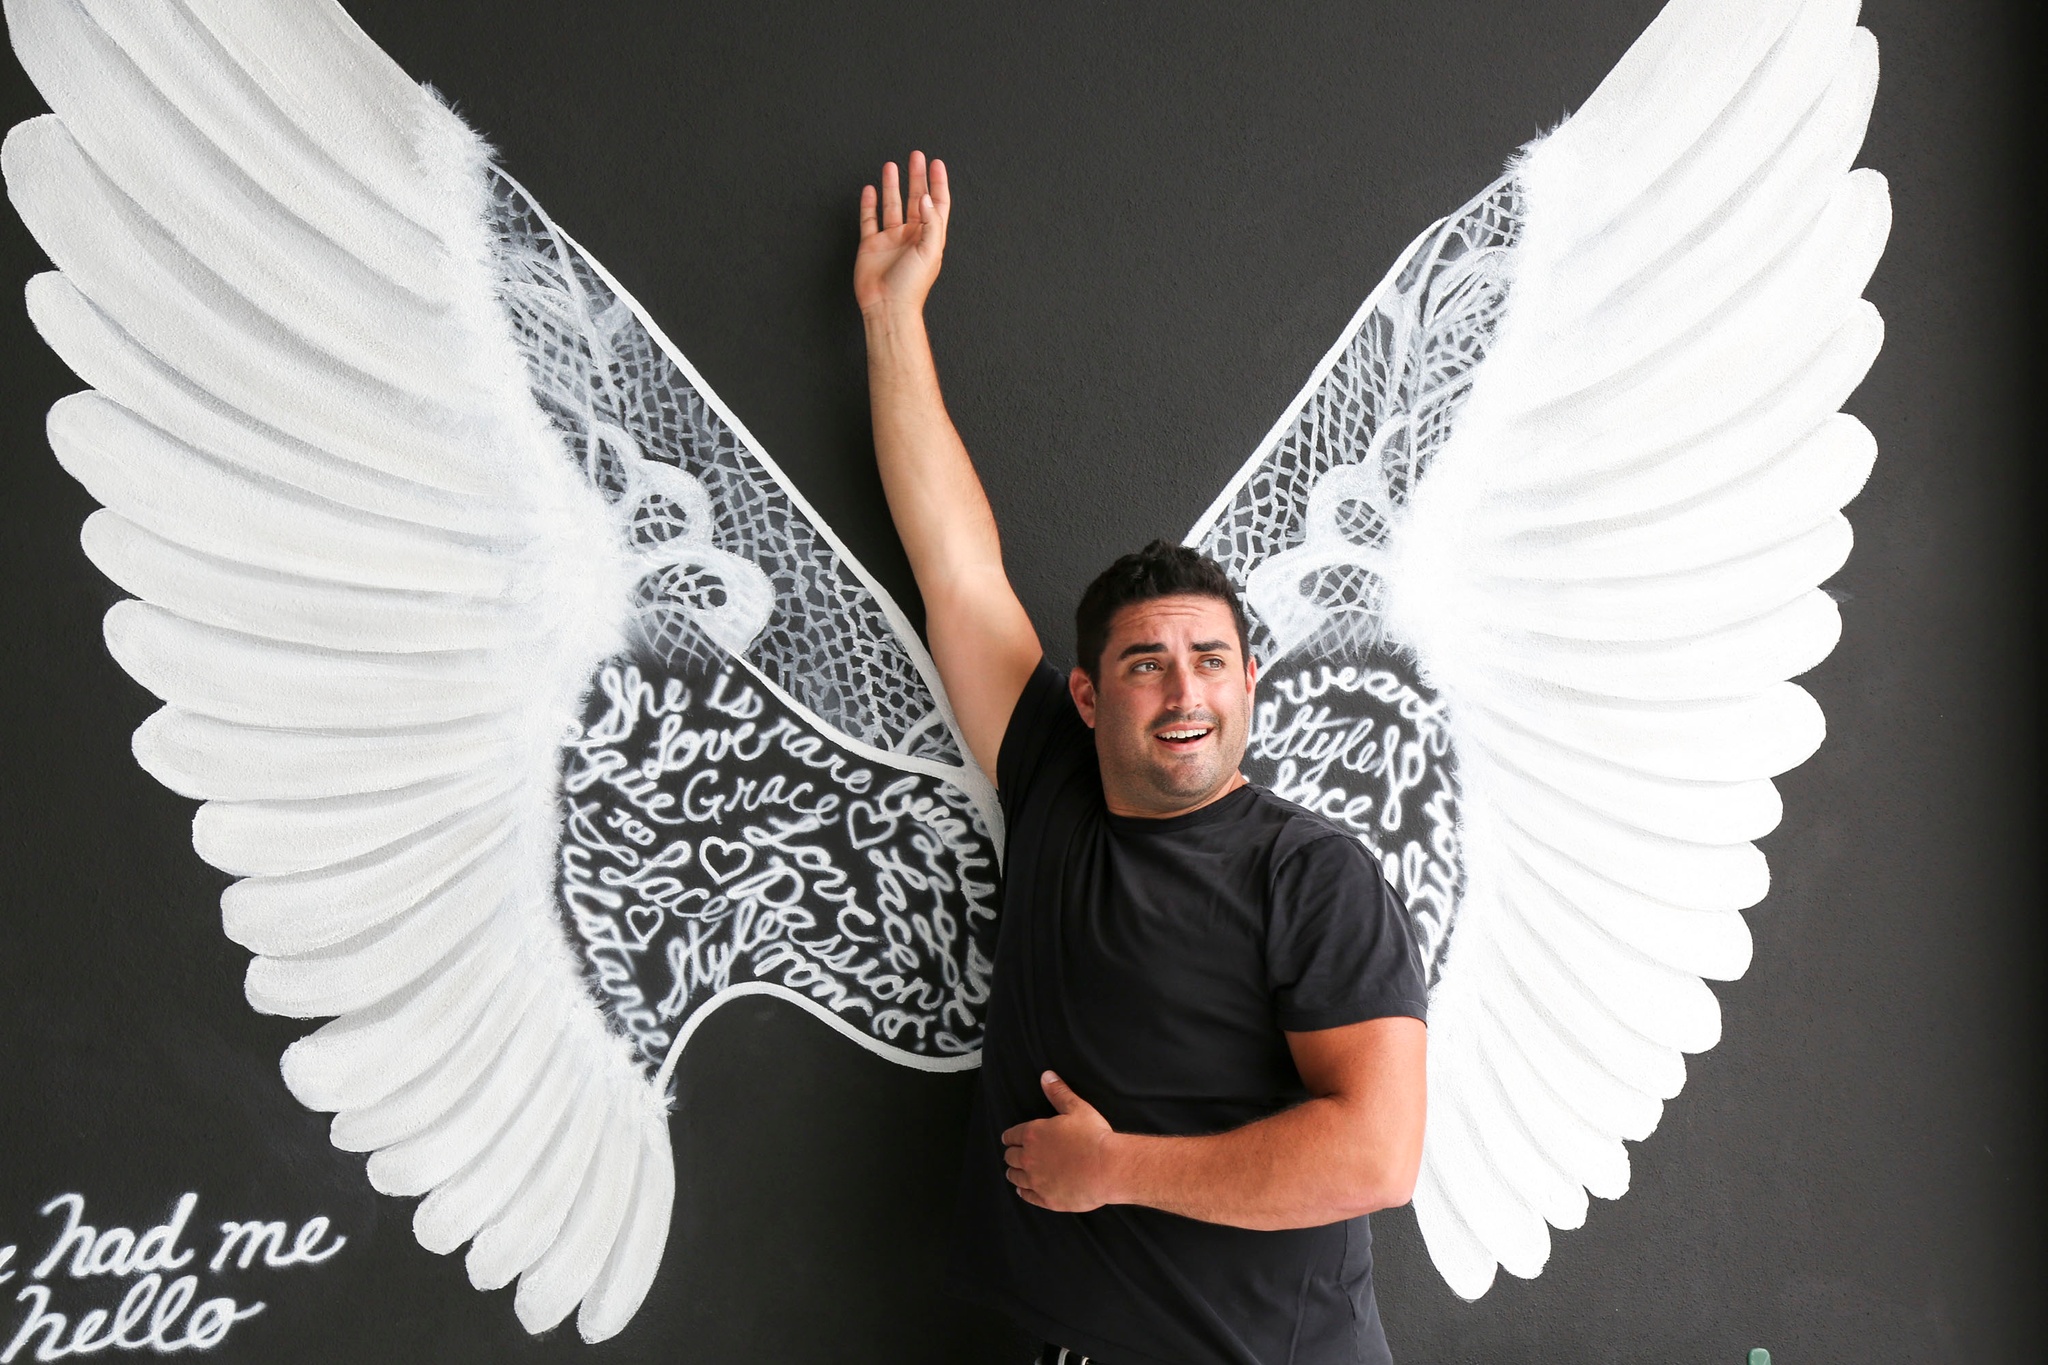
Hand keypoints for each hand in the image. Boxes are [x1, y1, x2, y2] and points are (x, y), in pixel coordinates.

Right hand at [854, 150, 949, 319]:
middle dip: (917, 177)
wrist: (887, 306)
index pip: (936, 204)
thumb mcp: (930, 251)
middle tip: (916, 156)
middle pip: (915, 199)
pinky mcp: (871, 245)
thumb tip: (926, 198)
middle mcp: (911, 235)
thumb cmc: (911, 285)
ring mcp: (891, 240)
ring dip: (892, 185)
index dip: (938, 183)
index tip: (936, 164)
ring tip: (891, 165)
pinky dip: (869, 204)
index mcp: (929, 237)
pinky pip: (869, 219)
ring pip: (892, 205)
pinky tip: (870, 189)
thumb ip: (931, 223)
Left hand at [1001, 1072, 1122, 1212]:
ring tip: (1015, 1172)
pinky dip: (1023, 1192)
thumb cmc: (1094, 1137)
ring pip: (1015, 1177)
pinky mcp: (1046, 1198)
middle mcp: (1029, 1158)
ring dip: (1014, 1173)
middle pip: (1010, 1157)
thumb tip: (1046, 1076)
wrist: (1108, 1168)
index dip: (1010, 1136)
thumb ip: (1058, 1092)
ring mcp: (1036, 1180)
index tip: (1009, 1139)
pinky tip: (1024, 1191)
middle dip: (1011, 1154)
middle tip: (1014, 1155)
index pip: (1012, 1135)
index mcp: (1034, 1134)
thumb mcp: (1076, 1108)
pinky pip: (1027, 1196)